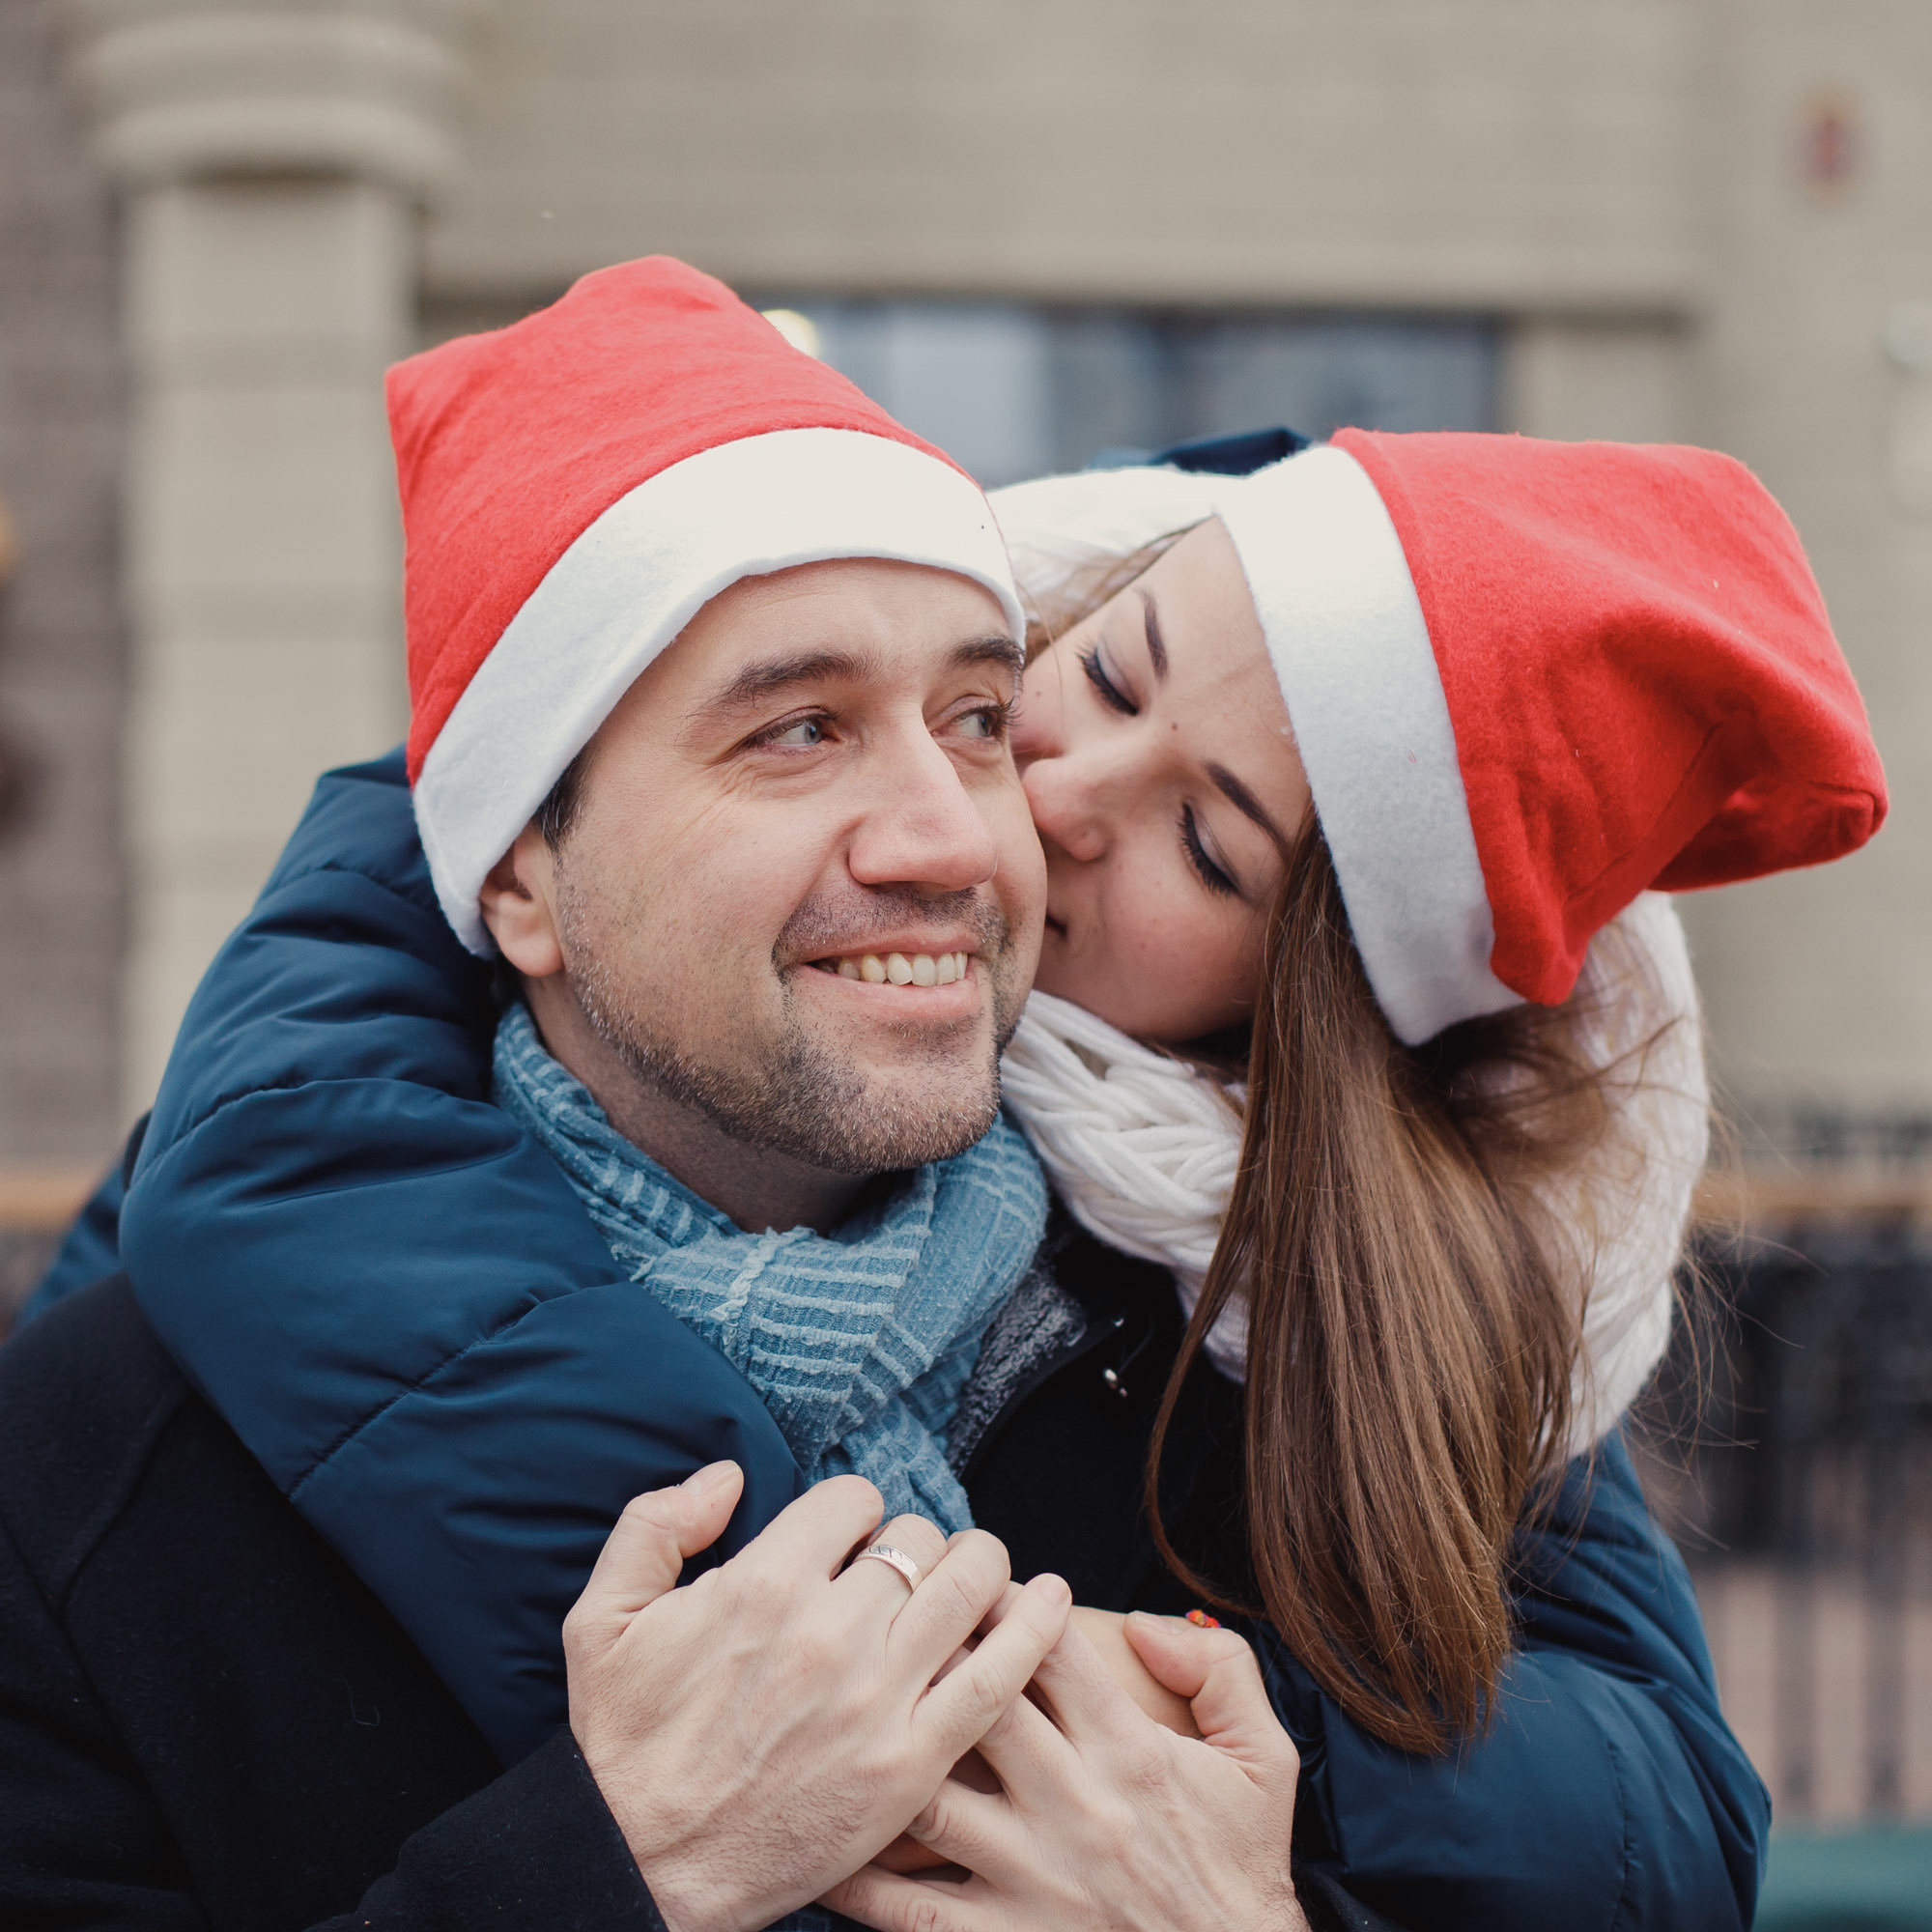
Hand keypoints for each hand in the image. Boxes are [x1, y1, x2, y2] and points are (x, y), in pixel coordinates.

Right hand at [563, 1461, 1071, 1931]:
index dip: (853, 1511)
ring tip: (971, 1572)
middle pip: (918, 1538)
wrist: (642, 1867)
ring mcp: (878, 1702)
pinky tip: (1050, 1596)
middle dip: (913, 1541)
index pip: (853, 1498)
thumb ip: (655, 1524)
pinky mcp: (912, 1765)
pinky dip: (1033, 1628)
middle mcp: (830, 1634)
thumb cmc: (625, 1742)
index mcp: (762, 1587)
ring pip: (969, 1586)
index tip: (846, 1540)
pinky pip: (998, 1677)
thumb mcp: (602, 1618)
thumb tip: (729, 1474)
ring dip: (978, 1565)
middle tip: (902, 1570)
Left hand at [825, 1609, 1307, 1931]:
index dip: (999, 1600)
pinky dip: (862, 1879)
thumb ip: (1222, 1672)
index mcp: (1130, 1751)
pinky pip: (913, 1909)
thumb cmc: (1241, 1869)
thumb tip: (1146, 1623)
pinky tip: (824, 1839)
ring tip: (832, 1708)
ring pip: (932, 1797)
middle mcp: (1074, 1805)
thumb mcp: (1265, 1762)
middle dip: (925, 1653)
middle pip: (978, 1704)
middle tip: (878, 1616)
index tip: (962, 1574)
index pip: (1049, 1650)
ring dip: (880, 1750)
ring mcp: (1033, 1879)